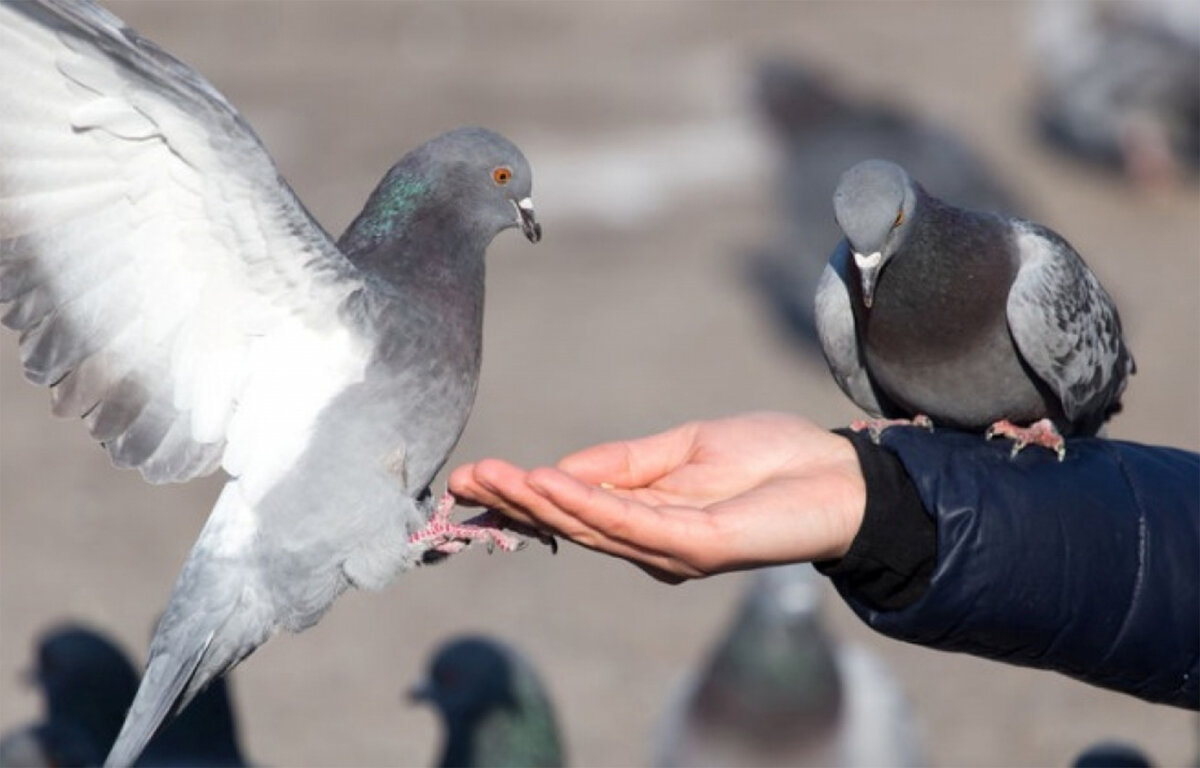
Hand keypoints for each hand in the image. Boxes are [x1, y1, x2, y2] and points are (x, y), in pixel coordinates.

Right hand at [448, 412, 865, 582]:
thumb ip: (622, 461)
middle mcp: (650, 540)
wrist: (840, 474)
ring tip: (489, 477)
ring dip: (536, 501)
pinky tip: (548, 481)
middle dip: (514, 501)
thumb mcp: (683, 447)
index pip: (572, 507)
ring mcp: (670, 547)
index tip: (472, 476)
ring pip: (589, 525)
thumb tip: (557, 467)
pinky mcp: (695, 545)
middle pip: (569, 522)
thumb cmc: (770, 459)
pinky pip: (629, 522)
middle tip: (461, 480)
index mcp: (645, 515)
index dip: (522, 494)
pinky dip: (585, 502)